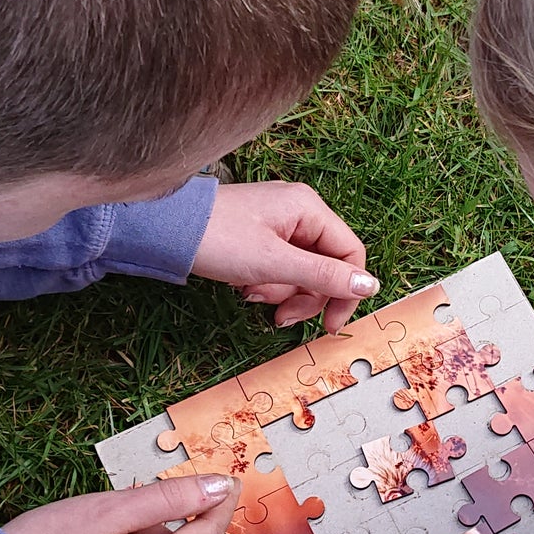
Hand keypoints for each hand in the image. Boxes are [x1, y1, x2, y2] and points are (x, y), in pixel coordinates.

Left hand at [191, 181, 377, 330]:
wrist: (163, 230)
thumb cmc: (217, 238)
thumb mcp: (276, 264)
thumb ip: (324, 276)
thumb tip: (370, 286)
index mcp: (309, 209)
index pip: (350, 253)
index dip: (347, 292)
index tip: (330, 324)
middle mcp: (298, 212)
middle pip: (325, 267)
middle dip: (305, 297)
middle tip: (281, 318)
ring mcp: (277, 223)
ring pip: (300, 272)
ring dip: (280, 292)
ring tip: (251, 294)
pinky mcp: (259, 236)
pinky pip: (278, 268)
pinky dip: (266, 283)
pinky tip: (244, 286)